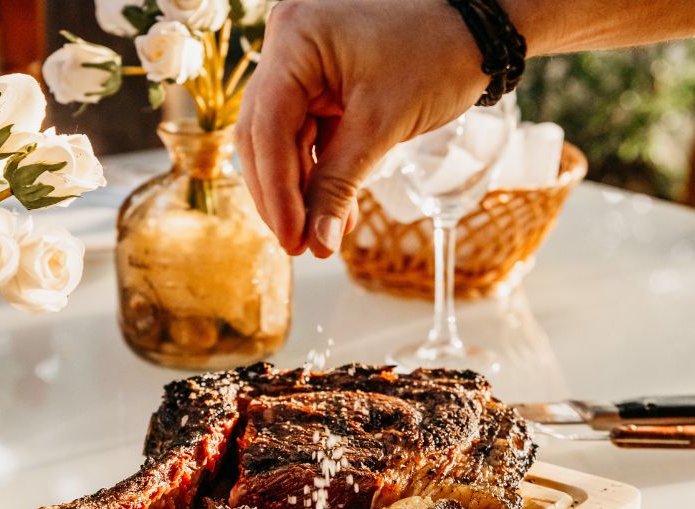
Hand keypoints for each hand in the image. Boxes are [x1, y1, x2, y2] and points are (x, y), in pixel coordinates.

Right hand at [236, 0, 487, 256]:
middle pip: (265, 135)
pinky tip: (336, 209)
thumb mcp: (383, 124)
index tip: (290, 236)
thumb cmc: (438, 54)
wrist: (478, 30)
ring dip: (303, 189)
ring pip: (283, 140)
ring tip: (321, 234)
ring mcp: (302, 62)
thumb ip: (340, 184)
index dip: (276, 189)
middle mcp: (288, 45)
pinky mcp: (320, 81)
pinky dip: (321, 172)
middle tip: (297, 243)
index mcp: (295, 39)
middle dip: (282, 194)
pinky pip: (308, 133)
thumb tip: (317, 241)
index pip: (267, 126)